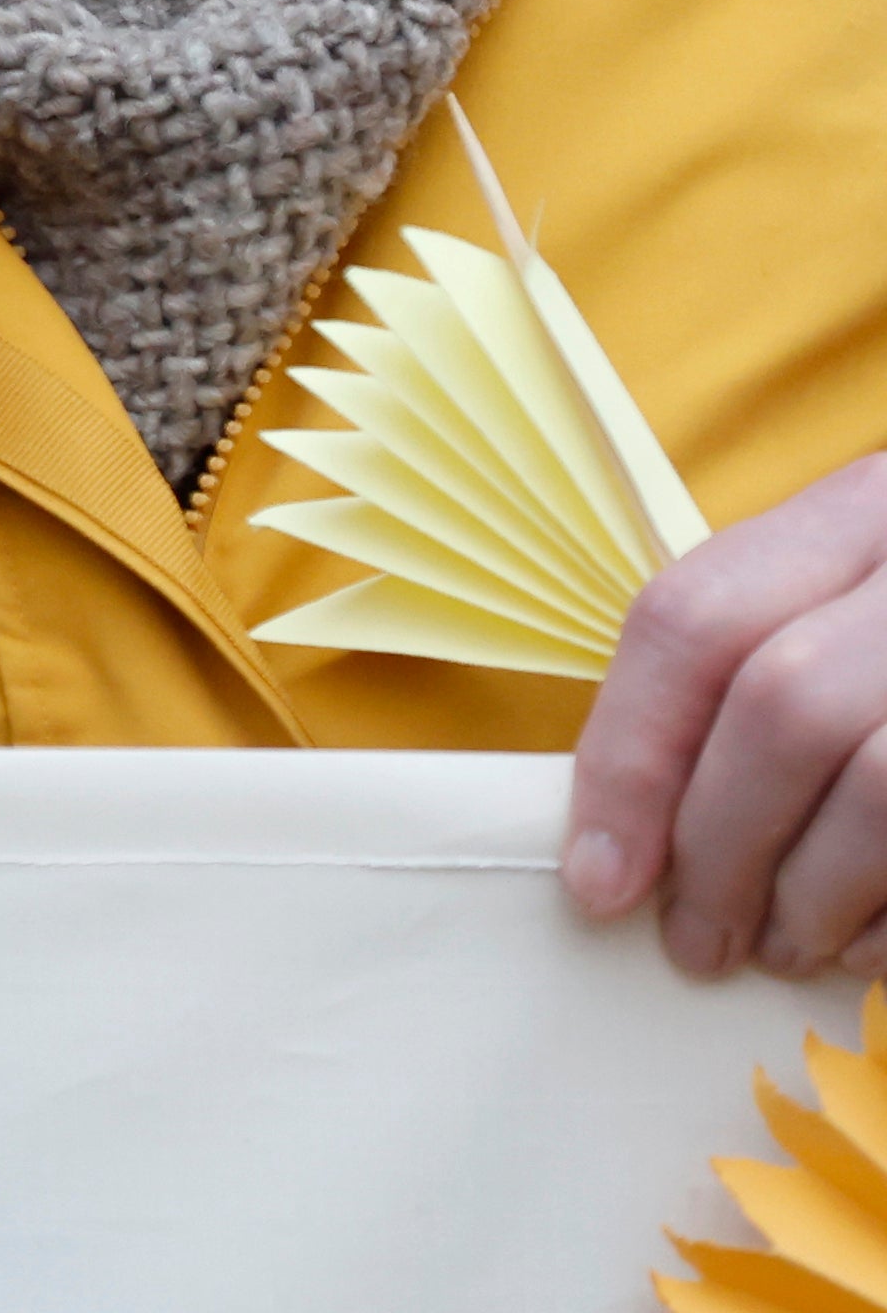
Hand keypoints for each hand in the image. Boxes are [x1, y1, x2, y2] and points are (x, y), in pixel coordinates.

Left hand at [573, 454, 886, 976]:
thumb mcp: (859, 601)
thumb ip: (757, 668)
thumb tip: (622, 835)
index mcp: (871, 507)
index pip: (695, 619)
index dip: (628, 759)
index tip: (599, 878)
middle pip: (784, 708)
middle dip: (718, 846)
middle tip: (696, 940)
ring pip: (880, 787)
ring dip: (814, 897)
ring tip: (786, 948)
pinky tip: (874, 950)